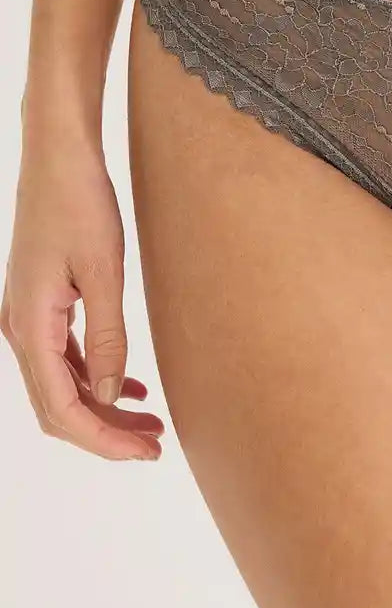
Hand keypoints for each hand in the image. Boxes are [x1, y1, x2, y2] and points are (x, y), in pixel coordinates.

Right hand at [2, 137, 163, 459]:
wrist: (59, 155)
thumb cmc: (80, 202)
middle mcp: (20, 327)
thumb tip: (109, 393)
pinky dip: (95, 377)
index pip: (62, 409)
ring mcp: (28, 316)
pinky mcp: (42, 302)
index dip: (104, 439)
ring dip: (102, 407)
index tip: (146, 451)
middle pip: (58, 406)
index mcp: (30, 325)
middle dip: (105, 432)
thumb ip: (107, 336)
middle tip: (155, 444)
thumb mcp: (103, 271)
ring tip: (149, 421)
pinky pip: (64, 357)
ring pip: (62, 384)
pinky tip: (129, 383)